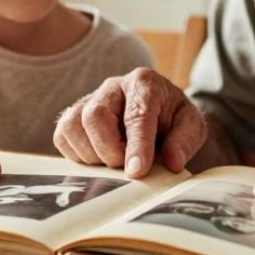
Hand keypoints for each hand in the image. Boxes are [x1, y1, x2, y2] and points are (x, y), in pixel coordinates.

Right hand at [53, 67, 206, 177]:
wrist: (157, 116)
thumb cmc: (173, 120)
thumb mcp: (192, 126)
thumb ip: (186, 141)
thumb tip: (172, 162)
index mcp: (144, 83)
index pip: (137, 114)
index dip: (136, 145)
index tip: (137, 171)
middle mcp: (112, 87)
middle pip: (95, 116)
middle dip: (109, 150)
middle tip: (127, 167)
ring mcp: (89, 99)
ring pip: (73, 126)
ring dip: (92, 154)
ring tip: (114, 161)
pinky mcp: (73, 116)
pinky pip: (63, 136)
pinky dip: (78, 154)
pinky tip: (99, 158)